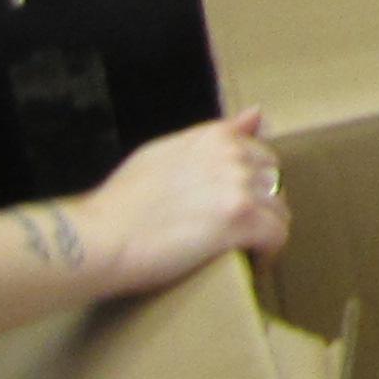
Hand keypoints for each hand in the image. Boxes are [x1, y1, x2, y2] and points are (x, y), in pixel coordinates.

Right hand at [76, 111, 289, 296]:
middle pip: (274, 181)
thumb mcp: (163, 153)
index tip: (239, 203)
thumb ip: (210, 137)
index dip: (252, 183)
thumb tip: (257, 114)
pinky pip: (278, 235)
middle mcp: (232, 154)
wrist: (99, 237)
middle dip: (263, 206)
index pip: (260, 154)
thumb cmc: (121, 203)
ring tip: (244, 250)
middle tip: (241, 232)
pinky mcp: (242, 219)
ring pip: (280, 210)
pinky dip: (268, 253)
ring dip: (266, 231)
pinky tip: (253, 264)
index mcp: (214, 136)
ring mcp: (239, 185)